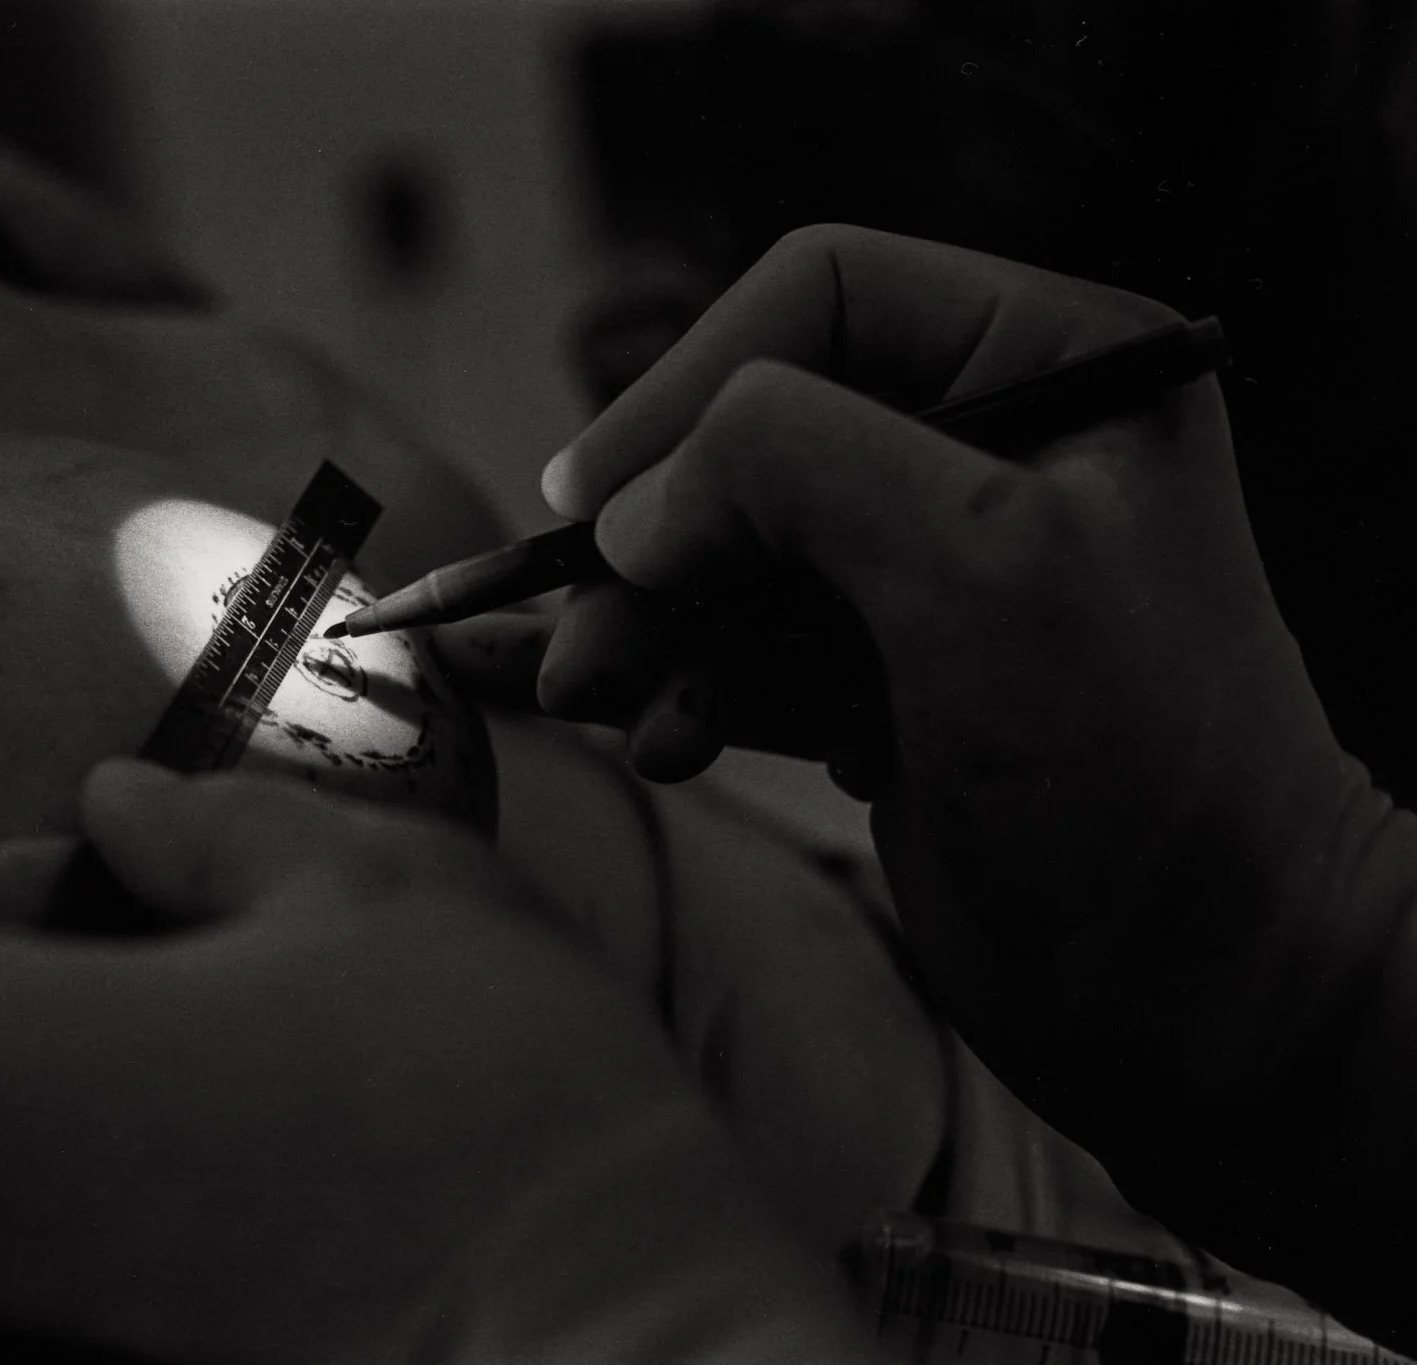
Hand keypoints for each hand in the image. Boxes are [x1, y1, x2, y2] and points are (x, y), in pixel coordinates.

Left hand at [0, 761, 861, 1364]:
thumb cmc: (500, 1132)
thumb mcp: (375, 892)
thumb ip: (204, 824)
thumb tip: (121, 807)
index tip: (118, 915)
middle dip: (17, 1032)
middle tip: (206, 1035)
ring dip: (51, 1174)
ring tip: (242, 1170)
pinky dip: (71, 1300)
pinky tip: (239, 1288)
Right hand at [522, 226, 1382, 1197]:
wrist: (1207, 999)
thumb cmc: (1140, 777)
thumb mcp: (978, 569)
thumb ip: (798, 467)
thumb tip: (637, 502)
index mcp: (1056, 363)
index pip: (821, 297)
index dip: (689, 384)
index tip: (591, 505)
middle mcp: (990, 445)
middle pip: (752, 433)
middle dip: (654, 538)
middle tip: (580, 635)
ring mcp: (932, 569)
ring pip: (727, 550)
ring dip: (648, 624)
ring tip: (599, 699)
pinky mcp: (885, 679)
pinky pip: (741, 647)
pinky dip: (686, 686)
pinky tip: (667, 742)